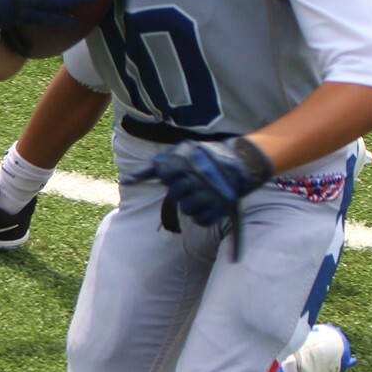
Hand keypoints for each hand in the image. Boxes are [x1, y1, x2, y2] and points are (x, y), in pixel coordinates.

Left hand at [146, 137, 273, 226]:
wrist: (243, 160)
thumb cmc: (206, 156)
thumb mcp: (181, 151)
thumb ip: (155, 165)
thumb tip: (128, 180)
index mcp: (187, 161)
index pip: (164, 174)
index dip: (170, 175)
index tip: (179, 171)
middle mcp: (197, 178)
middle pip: (175, 194)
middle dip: (182, 189)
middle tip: (194, 182)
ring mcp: (210, 194)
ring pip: (187, 209)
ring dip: (191, 203)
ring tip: (201, 193)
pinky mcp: (222, 207)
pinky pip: (201, 220)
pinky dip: (203, 215)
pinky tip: (207, 204)